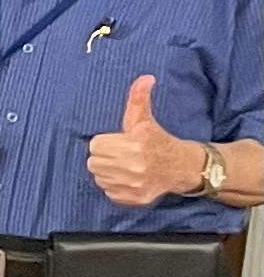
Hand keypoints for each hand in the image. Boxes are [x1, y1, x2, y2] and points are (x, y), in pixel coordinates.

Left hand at [86, 74, 203, 208]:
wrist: (182, 167)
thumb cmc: (157, 140)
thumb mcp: (145, 119)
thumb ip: (138, 98)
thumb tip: (145, 77)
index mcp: (134, 144)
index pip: (96, 145)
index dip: (106, 142)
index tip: (119, 141)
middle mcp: (134, 166)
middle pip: (94, 162)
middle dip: (104, 157)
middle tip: (120, 154)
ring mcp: (135, 184)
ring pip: (99, 178)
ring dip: (108, 172)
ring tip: (125, 166)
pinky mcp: (136, 198)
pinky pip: (109, 192)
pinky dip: (115, 187)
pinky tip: (129, 179)